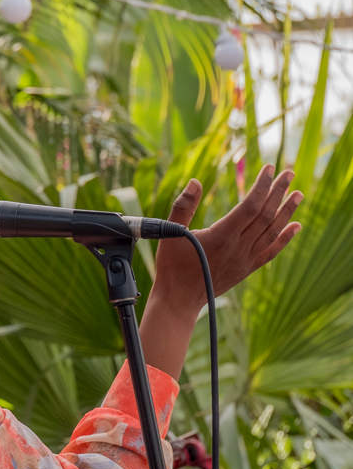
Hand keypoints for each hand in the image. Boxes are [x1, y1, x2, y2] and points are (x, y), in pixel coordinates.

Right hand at [152, 166, 300, 311]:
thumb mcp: (171, 232)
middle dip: (279, 191)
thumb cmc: (172, 265)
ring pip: (272, 231)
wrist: (179, 299)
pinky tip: (296, 226)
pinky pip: (271, 251)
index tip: (269, 169)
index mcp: (222, 235)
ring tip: (298, 194)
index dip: (262, 186)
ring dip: (287, 211)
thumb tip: (195, 182)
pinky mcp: (247, 269)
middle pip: (266, 215)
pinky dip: (285, 238)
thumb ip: (184, 206)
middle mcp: (239, 247)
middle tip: (289, 173)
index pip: (250, 205)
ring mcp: (246, 259)